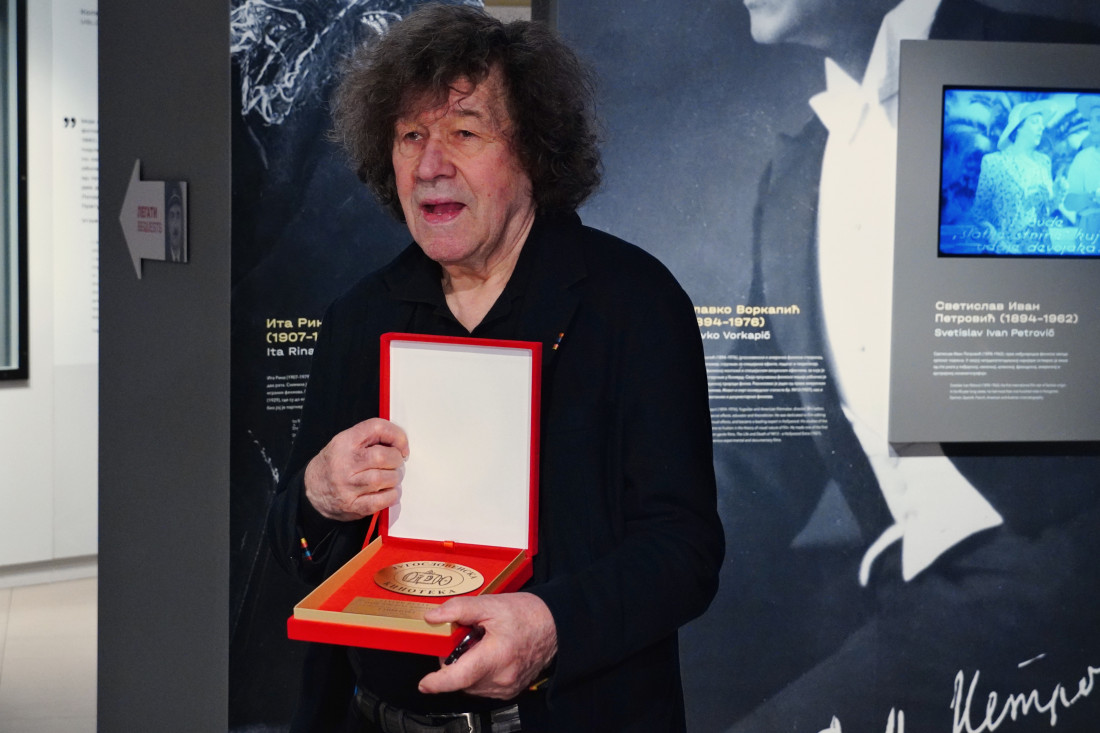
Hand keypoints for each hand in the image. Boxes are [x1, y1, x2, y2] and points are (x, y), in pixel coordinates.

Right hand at [304, 418, 408, 520]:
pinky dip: (391, 496)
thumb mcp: (346, 441)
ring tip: (390, 477)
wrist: (311, 489)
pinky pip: (381, 501)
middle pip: (383, 457)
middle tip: (395, 464)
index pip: (377, 428)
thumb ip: (371, 437)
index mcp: (345, 442)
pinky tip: (388, 491)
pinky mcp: (352, 506)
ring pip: (384, 479)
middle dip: (397, 460)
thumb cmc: (335, 463)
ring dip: (395, 478)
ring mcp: (348, 486)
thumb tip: (401, 443)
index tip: (401, 447)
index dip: (397, 435)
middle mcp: (345, 463)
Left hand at [418, 593, 556, 698]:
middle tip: (468, 638)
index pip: (458, 677)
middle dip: (456, 660)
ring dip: (467, 667)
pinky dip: (480, 672)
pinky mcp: (510, 691)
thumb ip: (459, 609)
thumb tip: (433, 617)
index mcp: (495, 656)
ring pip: (470, 684)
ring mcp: (506, 687)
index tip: (425, 684)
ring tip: (483, 645)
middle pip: (460, 678)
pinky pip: (483, 686)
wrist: (555, 626)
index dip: (437, 683)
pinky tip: (491, 654)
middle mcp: (501, 678)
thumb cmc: (528, 615)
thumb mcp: (491, 604)